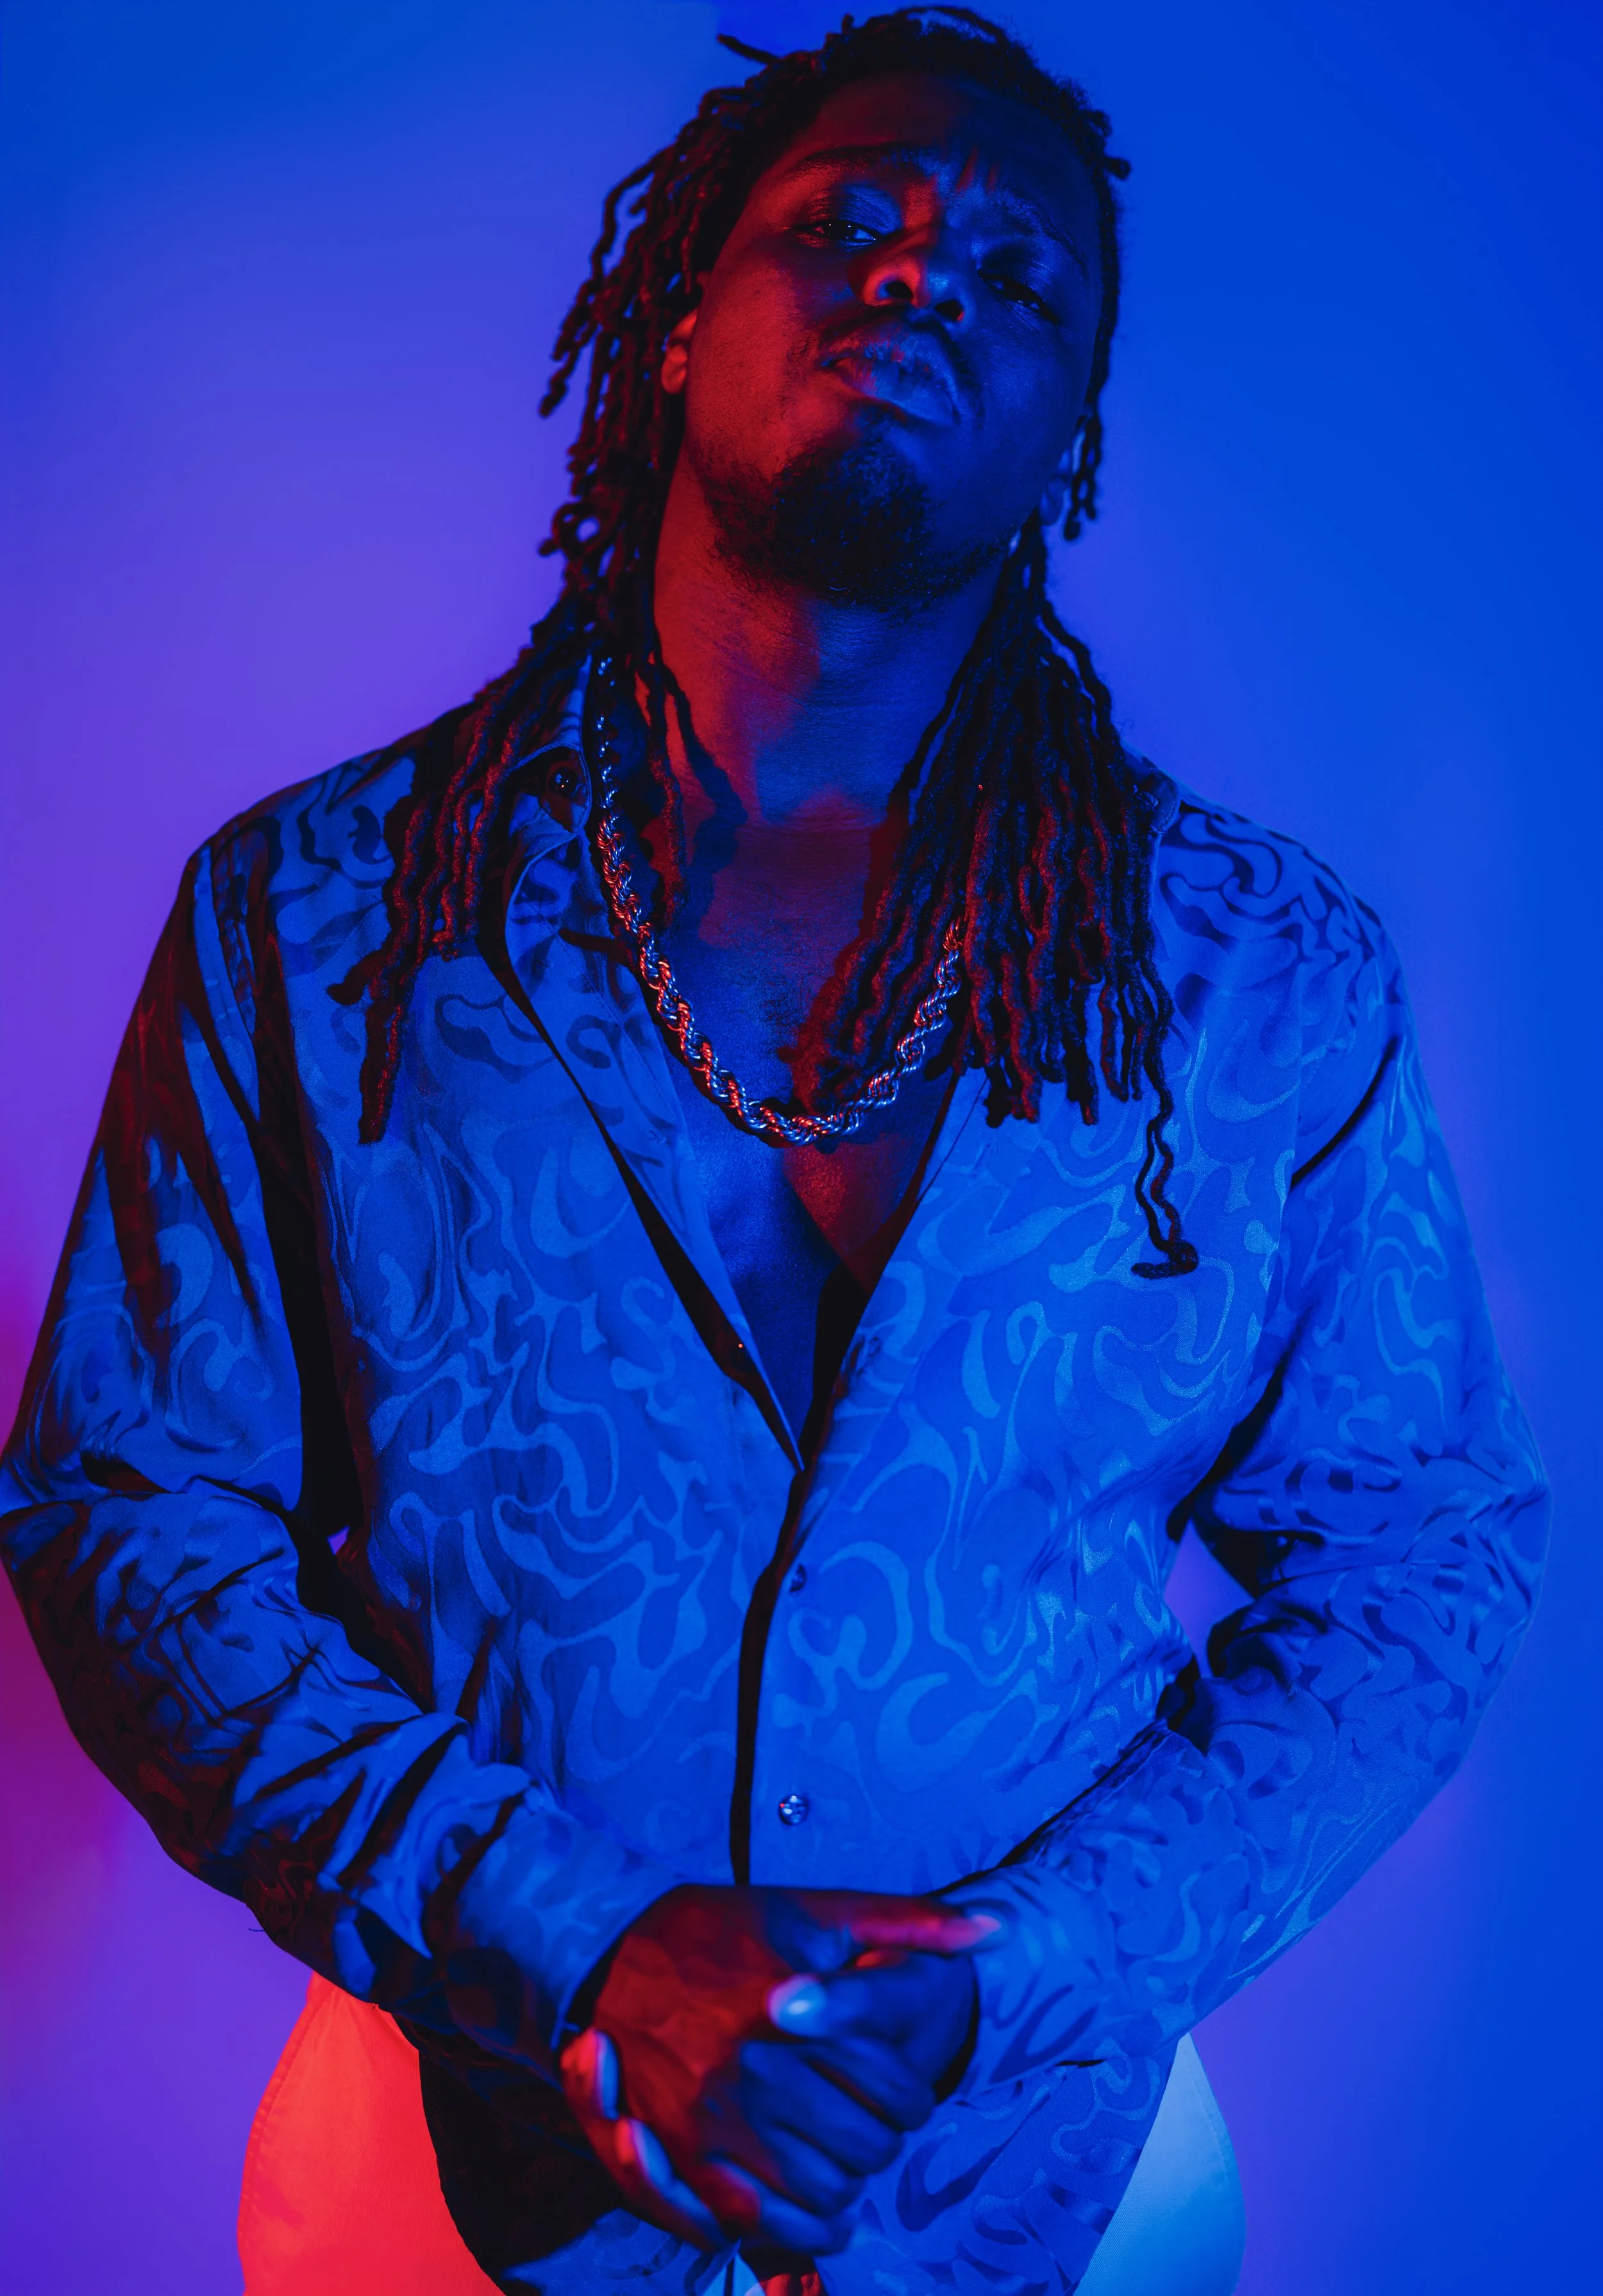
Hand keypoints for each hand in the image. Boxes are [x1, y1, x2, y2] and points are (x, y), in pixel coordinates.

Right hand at [558, 1885, 990, 2253]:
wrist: (614, 1947)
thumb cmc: (723, 1927)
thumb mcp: (812, 1910)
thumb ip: (905, 1921)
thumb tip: (991, 1928)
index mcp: (796, 2011)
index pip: (891, 2083)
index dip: (913, 2094)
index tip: (907, 2090)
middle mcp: (755, 2070)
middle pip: (863, 2143)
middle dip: (886, 2139)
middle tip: (881, 2126)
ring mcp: (715, 2119)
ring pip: (820, 2188)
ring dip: (850, 2182)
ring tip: (852, 2158)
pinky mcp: (681, 2154)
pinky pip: (761, 2219)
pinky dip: (804, 2226)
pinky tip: (825, 2213)